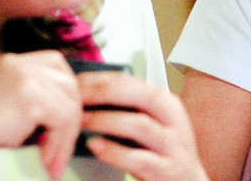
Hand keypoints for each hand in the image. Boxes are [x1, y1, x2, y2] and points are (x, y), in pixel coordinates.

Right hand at [0, 51, 80, 178]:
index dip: (65, 98)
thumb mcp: (7, 107)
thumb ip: (34, 98)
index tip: (62, 129)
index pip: (56, 68)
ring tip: (51, 164)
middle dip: (70, 121)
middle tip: (60, 154)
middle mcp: (17, 62)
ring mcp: (23, 74)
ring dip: (63, 139)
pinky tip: (44, 162)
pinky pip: (62, 119)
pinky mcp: (30, 94)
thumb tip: (74, 107)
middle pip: (68, 84)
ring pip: (68, 104)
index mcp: (10, 63)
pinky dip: (58, 144)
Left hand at [79, 71, 208, 180]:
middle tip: (76, 97)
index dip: (104, 79)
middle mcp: (173, 121)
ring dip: (106, 120)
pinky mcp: (167, 170)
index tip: (77, 81)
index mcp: (167, 104)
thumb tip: (87, 98)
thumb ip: (128, 111)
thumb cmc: (161, 154)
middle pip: (141, 96)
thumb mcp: (152, 125)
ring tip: (81, 121)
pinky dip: (113, 151)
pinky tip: (95, 146)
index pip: (134, 82)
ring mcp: (172, 146)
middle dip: (105, 93)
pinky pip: (138, 158)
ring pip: (139, 125)